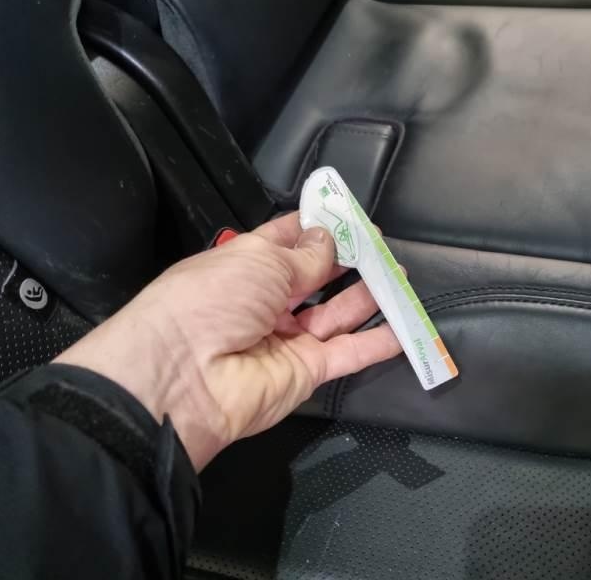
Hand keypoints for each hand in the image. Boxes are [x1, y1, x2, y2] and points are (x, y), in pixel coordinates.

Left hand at [55, 213, 401, 469]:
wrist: (183, 377)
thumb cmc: (211, 300)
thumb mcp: (258, 261)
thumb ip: (305, 254)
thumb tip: (329, 237)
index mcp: (246, 265)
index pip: (288, 239)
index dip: (319, 225)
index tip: (351, 214)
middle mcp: (267, 300)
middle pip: (318, 277)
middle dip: (350, 260)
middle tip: (383, 246)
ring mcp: (288, 337)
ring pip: (338, 313)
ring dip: (370, 295)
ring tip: (401, 276)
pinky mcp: (307, 371)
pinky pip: (348, 353)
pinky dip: (378, 342)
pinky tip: (406, 327)